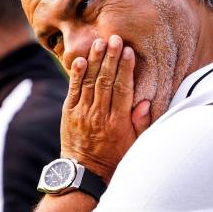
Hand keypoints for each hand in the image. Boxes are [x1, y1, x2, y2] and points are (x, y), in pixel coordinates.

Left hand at [60, 35, 150, 181]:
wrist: (84, 173)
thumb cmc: (115, 158)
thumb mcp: (134, 145)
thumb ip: (140, 123)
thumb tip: (143, 102)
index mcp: (118, 122)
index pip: (122, 89)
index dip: (125, 69)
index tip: (128, 51)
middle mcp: (99, 115)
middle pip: (105, 81)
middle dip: (110, 58)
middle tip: (114, 38)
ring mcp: (82, 113)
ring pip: (89, 82)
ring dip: (94, 60)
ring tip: (99, 42)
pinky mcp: (69, 114)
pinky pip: (73, 91)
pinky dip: (76, 75)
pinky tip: (80, 59)